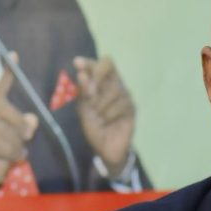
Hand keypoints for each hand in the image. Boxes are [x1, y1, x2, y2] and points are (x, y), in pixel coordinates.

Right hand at [0, 55, 38, 196]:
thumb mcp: (17, 139)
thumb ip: (26, 127)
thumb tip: (33, 119)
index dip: (8, 72)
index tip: (15, 54)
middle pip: (10, 112)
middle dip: (22, 129)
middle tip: (25, 140)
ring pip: (10, 135)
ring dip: (18, 148)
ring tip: (13, 154)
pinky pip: (3, 148)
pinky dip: (12, 156)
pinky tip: (8, 161)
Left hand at [74, 56, 135, 177]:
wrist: (105, 148)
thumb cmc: (94, 126)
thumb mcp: (83, 108)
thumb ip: (83, 91)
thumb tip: (82, 73)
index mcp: (102, 82)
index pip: (100, 64)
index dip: (90, 61)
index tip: (77, 63)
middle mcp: (115, 85)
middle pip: (109, 68)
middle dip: (96, 79)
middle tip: (89, 95)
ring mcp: (125, 96)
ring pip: (114, 88)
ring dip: (101, 103)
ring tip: (98, 116)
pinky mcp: (132, 108)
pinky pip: (121, 104)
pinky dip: (109, 114)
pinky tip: (107, 121)